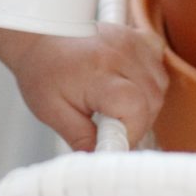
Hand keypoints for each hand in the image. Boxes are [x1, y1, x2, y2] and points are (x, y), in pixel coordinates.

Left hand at [0, 21, 168, 151]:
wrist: (36, 34)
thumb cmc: (41, 70)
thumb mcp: (53, 112)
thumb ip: (81, 138)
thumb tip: (102, 160)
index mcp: (97, 72)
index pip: (135, 107)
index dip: (130, 131)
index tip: (113, 139)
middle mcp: (118, 52)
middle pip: (153, 98)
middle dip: (138, 121)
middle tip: (111, 125)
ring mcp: (129, 40)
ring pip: (159, 82)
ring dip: (146, 101)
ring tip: (117, 105)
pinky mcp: (133, 35)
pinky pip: (157, 60)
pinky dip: (151, 77)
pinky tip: (131, 82)